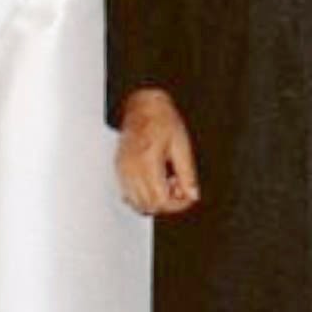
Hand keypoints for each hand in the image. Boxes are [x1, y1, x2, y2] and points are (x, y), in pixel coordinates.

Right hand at [115, 89, 202, 216]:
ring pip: (136, 203)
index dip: (177, 204)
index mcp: (148, 161)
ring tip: (167, 181)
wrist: (143, 105)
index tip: (188, 196)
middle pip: (148, 205)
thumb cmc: (162, 120)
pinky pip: (128, 194)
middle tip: (178, 186)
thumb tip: (192, 194)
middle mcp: (131, 168)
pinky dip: (142, 195)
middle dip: (167, 203)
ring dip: (154, 201)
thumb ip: (187, 173)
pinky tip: (154, 180)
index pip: (160, 200)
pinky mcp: (118, 168)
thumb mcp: (182, 145)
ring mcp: (122, 169)